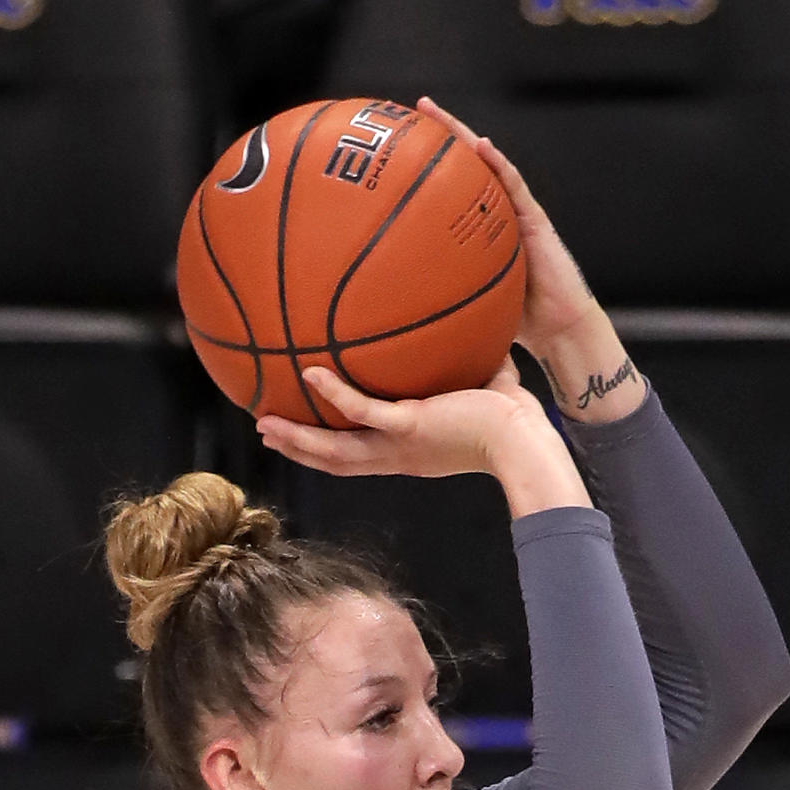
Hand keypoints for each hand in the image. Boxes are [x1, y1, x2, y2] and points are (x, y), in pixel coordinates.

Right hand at [256, 357, 562, 479]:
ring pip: (336, 449)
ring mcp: (401, 444)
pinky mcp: (411, 427)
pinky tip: (310, 373)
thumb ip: (463, 362)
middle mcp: (399, 456)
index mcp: (409, 453)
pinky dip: (335, 393)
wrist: (524, 440)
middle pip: (335, 461)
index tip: (302, 438)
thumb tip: (467, 328)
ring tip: (265, 423)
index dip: (326, 451)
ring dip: (300, 438)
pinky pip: (363, 411)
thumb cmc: (512, 420)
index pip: (359, 456)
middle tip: (267, 434)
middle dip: (299, 449)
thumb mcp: (477, 387)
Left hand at [416, 96, 598, 356]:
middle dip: (441, 136)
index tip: (397, 150)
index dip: (426, 170)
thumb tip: (397, 310)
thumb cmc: (516, 323)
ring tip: (436, 113)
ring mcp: (516, 213)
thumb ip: (443, 296)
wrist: (559, 330)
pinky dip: (498, 164)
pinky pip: (514, 186)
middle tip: (415, 110)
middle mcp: (496, 215)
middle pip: (465, 167)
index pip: (449, 192)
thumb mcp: (469, 307)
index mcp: (477, 232)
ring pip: (487, 165)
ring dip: (463, 136)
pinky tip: (481, 146)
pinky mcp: (536, 219)